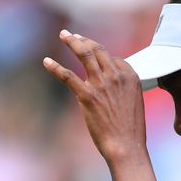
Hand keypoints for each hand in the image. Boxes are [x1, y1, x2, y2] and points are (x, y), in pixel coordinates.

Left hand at [43, 30, 146, 161]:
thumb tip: (108, 85)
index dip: (100, 56)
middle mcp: (116, 76)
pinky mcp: (87, 96)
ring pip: (84, 54)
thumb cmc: (130, 129)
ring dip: (72, 42)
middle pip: (98, 49)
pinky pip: (68, 76)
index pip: (112, 58)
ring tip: (63, 35)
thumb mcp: (133, 102)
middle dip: (84, 40)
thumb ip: (121, 89)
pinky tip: (46, 61)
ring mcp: (101, 84)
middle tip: (73, 36)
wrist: (126, 146)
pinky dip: (55, 67)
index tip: (91, 55)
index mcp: (131, 76)